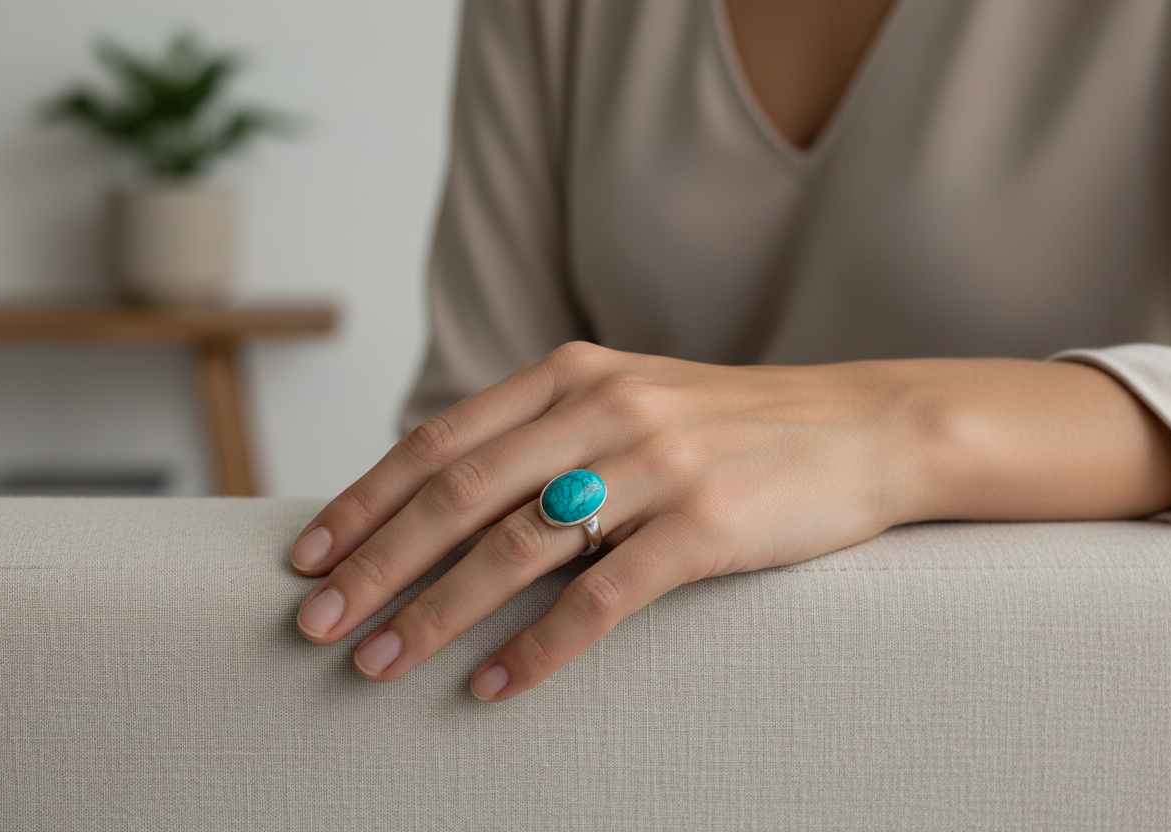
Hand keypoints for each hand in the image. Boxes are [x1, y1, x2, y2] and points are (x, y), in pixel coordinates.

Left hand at [289, 342, 1170, 701]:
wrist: (863, 426)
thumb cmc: (733, 426)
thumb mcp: (631, 400)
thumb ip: (545, 434)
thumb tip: (446, 500)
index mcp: (572, 374)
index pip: (438, 442)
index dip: (363, 502)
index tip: (308, 556)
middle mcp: (602, 409)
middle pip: (457, 496)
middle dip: (373, 566)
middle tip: (312, 624)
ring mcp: (655, 465)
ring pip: (513, 549)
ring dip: (433, 613)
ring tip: (377, 665)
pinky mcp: (704, 526)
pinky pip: (599, 597)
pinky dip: (538, 648)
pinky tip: (495, 688)